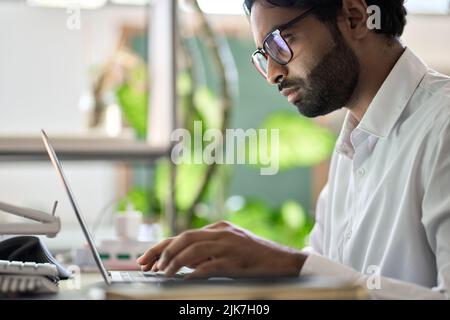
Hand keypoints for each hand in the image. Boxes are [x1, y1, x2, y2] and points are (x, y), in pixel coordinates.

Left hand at [137, 221, 306, 278]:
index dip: (162, 246)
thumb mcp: (230, 247)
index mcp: (219, 228)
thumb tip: (180, 261)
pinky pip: (210, 265)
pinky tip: (184, 279)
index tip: (146, 258)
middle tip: (147, 266)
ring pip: (193, 249)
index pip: (183, 234)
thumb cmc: (255, 256)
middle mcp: (222, 233)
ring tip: (162, 274)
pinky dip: (193, 273)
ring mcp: (229, 245)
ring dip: (174, 262)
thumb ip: (207, 250)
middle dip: (162, 251)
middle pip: (184, 237)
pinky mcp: (236, 260)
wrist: (283, 261)